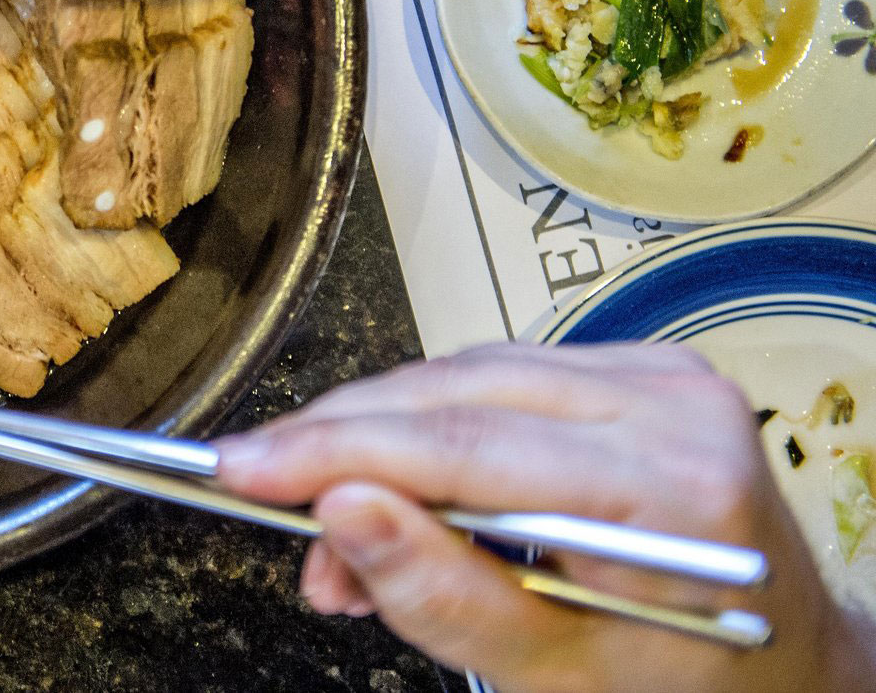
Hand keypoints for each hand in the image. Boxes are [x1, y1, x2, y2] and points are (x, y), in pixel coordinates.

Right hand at [209, 343, 875, 692]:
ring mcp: (661, 373)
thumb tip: (340, 511)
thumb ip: (445, 597)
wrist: (786, 670)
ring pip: (460, 375)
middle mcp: (673, 404)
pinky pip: (493, 378)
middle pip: (453, 394)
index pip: (466, 448)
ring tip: (335, 535)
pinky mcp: (638, 367)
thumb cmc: (684, 688)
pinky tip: (395, 490)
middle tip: (263, 502)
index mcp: (674, 487)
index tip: (241, 467)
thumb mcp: (559, 676)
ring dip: (376, 442)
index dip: (335, 450)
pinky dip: (428, 430)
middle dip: (340, 448)